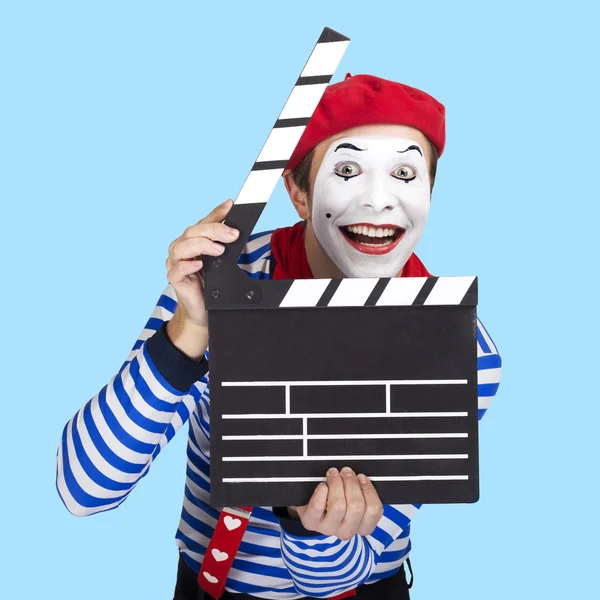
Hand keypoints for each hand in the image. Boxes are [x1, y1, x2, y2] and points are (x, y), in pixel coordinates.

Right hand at [165, 199, 238, 358]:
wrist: (202, 312)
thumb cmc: (211, 286)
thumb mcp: (221, 263)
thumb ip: (224, 246)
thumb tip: (236, 230)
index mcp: (193, 241)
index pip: (204, 223)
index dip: (216, 213)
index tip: (231, 205)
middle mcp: (181, 249)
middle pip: (192, 232)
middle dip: (214, 230)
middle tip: (232, 235)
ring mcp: (175, 263)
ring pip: (182, 247)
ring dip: (202, 245)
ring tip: (219, 250)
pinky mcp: (174, 279)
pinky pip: (177, 269)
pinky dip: (188, 265)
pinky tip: (199, 264)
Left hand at [291, 467, 382, 540]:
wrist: (310, 506)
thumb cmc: (335, 498)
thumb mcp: (352, 497)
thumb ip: (361, 490)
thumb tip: (362, 477)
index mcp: (361, 525)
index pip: (374, 511)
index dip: (369, 491)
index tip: (361, 477)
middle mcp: (346, 531)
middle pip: (357, 507)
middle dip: (351, 483)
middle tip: (346, 471)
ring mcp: (328, 528)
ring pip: (338, 506)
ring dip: (336, 484)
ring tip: (333, 474)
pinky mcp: (311, 522)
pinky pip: (318, 506)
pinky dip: (321, 491)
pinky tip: (322, 485)